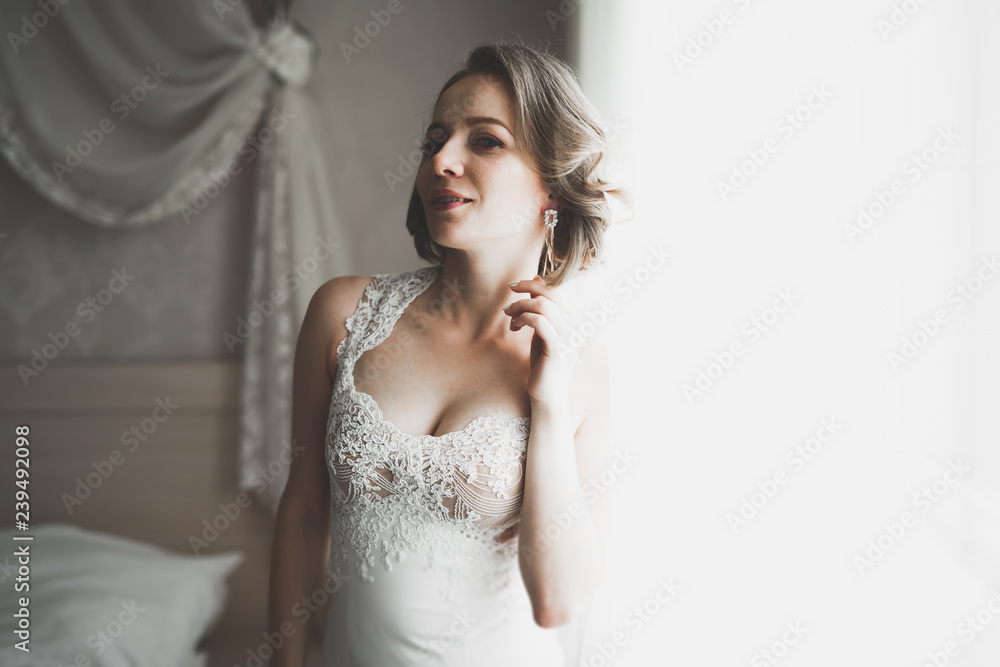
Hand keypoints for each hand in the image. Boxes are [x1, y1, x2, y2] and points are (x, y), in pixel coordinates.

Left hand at [503, 275, 579, 407]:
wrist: (547, 395)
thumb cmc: (543, 364)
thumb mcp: (541, 331)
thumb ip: (541, 309)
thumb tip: (536, 280)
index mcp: (576, 321)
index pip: (556, 292)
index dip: (534, 284)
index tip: (514, 285)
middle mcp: (577, 326)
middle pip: (550, 294)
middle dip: (525, 291)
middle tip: (508, 296)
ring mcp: (570, 337)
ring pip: (542, 306)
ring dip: (520, 307)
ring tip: (509, 317)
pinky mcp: (558, 348)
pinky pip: (538, 322)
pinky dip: (522, 319)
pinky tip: (514, 327)